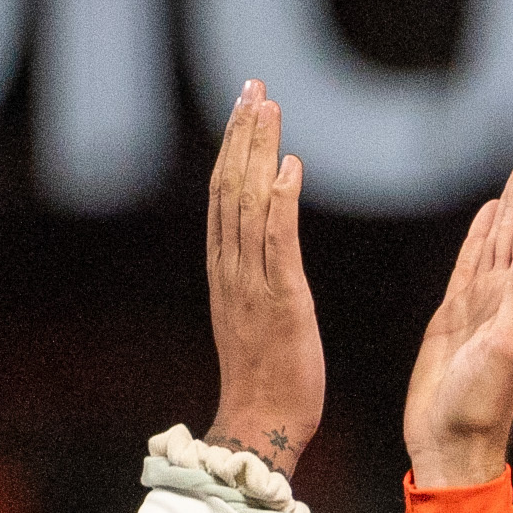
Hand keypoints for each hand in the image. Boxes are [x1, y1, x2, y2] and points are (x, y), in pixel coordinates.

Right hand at [205, 80, 323, 479]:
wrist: (261, 425)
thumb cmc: (267, 378)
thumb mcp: (256, 314)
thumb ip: (256, 271)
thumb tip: (266, 234)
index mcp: (225, 271)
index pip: (224, 195)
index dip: (232, 146)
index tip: (244, 104)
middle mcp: (232, 270)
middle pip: (230, 188)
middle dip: (241, 134)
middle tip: (254, 87)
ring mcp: (253, 285)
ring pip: (248, 206)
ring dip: (258, 153)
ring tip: (268, 108)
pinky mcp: (282, 303)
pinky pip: (277, 245)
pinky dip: (280, 203)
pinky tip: (289, 168)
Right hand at [403, 129, 512, 487]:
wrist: (451, 446)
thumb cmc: (478, 408)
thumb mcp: (506, 349)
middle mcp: (509, 296)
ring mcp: (483, 304)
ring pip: (500, 237)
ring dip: (510, 200)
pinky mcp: (457, 316)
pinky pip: (473, 262)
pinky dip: (482, 234)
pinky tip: (489, 215)